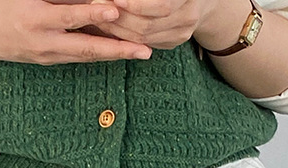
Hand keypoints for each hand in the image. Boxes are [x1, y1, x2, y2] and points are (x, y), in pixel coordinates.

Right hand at [0, 0, 152, 62]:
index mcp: (34, 17)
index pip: (69, 15)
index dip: (93, 14)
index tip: (115, 11)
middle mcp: (42, 40)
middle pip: (86, 47)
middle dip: (117, 49)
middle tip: (144, 49)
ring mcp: (47, 54)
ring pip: (86, 55)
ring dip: (115, 54)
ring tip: (141, 51)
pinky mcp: (49, 60)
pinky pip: (79, 56)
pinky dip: (100, 53)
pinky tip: (119, 51)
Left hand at [80, 0, 214, 49]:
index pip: (161, 5)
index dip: (136, 4)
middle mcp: (188, 17)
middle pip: (148, 24)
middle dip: (120, 17)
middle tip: (98, 6)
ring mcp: (181, 34)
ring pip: (143, 37)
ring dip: (117, 27)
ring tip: (99, 14)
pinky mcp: (172, 43)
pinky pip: (144, 42)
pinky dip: (124, 34)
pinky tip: (110, 25)